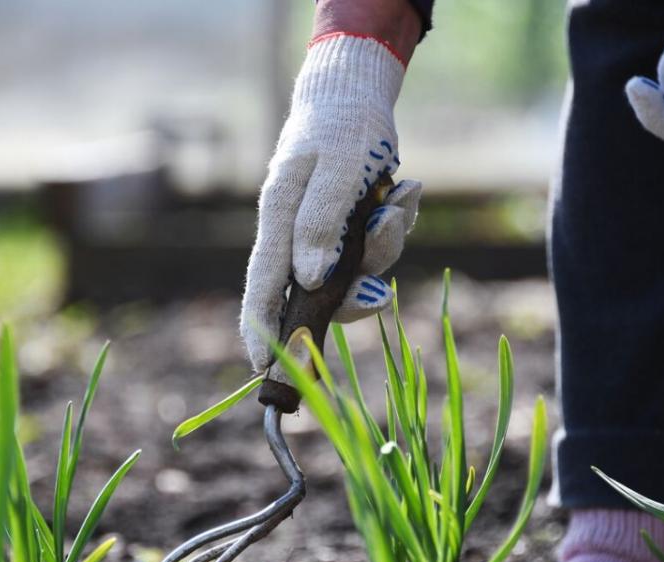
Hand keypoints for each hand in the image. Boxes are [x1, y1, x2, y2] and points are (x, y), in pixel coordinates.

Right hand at [239, 32, 422, 372]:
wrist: (358, 93)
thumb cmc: (342, 126)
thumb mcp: (336, 169)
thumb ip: (320, 223)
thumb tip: (308, 280)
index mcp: (279, 217)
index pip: (263, 283)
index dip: (260, 327)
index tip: (259, 366)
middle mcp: (297, 234)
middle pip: (317, 293)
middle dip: (353, 295)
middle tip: (377, 292)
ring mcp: (325, 235)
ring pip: (357, 274)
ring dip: (385, 245)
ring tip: (397, 198)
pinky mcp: (351, 230)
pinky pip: (378, 250)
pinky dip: (396, 225)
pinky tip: (404, 189)